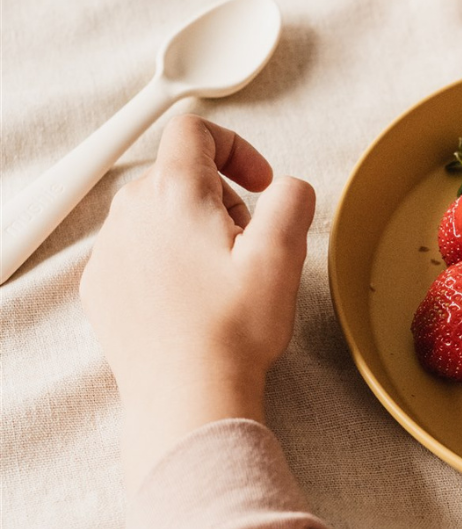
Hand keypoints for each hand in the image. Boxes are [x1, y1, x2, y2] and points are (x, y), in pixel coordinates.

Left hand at [80, 115, 315, 490]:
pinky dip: (164, 258)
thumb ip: (293, 198)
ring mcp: (110, 252)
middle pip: (176, 173)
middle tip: (249, 240)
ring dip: (191, 226)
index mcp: (174, 194)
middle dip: (220, 195)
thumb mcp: (283, 253)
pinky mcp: (101, 288)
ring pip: (155, 212)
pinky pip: (135, 250)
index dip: (235, 146)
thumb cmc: (233, 329)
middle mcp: (131, 215)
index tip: (260, 183)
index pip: (193, 131)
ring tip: (222, 273)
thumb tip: (290, 188)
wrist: (187, 397)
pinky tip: (192, 297)